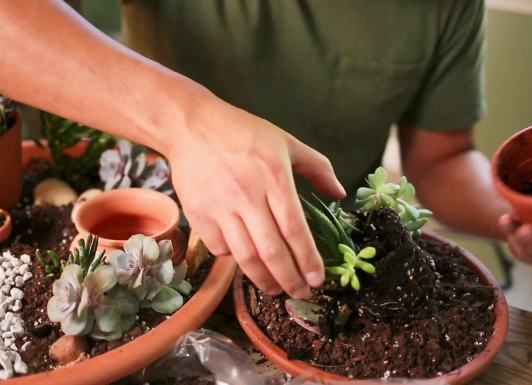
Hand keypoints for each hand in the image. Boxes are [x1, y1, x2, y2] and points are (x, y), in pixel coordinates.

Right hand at [168, 98, 345, 297]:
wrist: (192, 126)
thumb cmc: (242, 132)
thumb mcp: (286, 142)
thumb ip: (318, 168)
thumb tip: (339, 194)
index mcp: (274, 177)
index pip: (295, 229)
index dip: (308, 260)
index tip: (318, 279)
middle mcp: (247, 195)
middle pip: (271, 251)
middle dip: (289, 280)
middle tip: (300, 294)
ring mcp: (220, 207)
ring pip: (245, 256)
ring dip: (263, 280)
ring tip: (276, 289)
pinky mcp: (198, 214)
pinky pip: (220, 248)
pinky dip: (234, 260)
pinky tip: (245, 260)